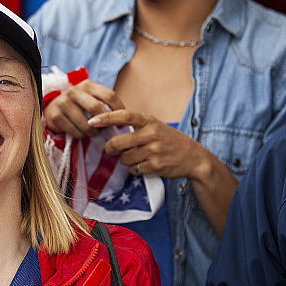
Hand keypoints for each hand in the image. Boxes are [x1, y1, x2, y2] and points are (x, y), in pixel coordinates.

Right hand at [43, 79, 124, 137]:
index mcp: (88, 85)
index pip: (109, 95)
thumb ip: (105, 105)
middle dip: (104, 122)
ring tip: (93, 132)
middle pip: (97, 108)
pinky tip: (80, 133)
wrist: (53, 109)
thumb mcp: (91, 99)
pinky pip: (75, 132)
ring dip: (93, 132)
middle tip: (106, 129)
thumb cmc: (79, 106)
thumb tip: (124, 119)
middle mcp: (74, 91)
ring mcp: (63, 102)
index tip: (121, 119)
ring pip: (86, 124)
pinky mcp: (55, 115)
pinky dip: (81, 136)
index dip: (119, 109)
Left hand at [88, 109, 204, 179]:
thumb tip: (111, 127)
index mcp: (149, 121)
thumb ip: (137, 126)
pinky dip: (136, 170)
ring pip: (125, 158)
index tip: (92, 121)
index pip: (124, 116)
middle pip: (119, 142)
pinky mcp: (156, 165)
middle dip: (110, 148)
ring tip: (136, 158)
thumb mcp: (156, 126)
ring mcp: (154, 150)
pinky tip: (145, 166)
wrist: (193, 157)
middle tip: (110, 150)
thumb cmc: (170, 140)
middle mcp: (151, 134)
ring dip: (126, 161)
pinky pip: (134, 170)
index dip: (107, 118)